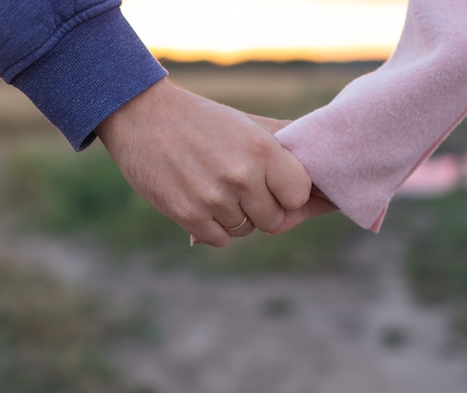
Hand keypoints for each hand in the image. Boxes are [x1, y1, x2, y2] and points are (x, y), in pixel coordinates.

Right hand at [95, 78, 311, 246]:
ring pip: (245, 231)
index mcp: (262, 149)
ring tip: (216, 188)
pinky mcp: (187, 215)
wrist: (142, 116)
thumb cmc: (202, 121)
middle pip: (273, 219)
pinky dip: (213, 227)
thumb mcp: (247, 123)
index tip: (272, 184)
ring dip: (234, 217)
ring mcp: (213, 197)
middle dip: (261, 208)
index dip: (286, 193)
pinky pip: (220, 240)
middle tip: (239, 187)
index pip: (298, 195)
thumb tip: (323, 155)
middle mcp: (241, 175)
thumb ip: (285, 140)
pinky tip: (201, 201)